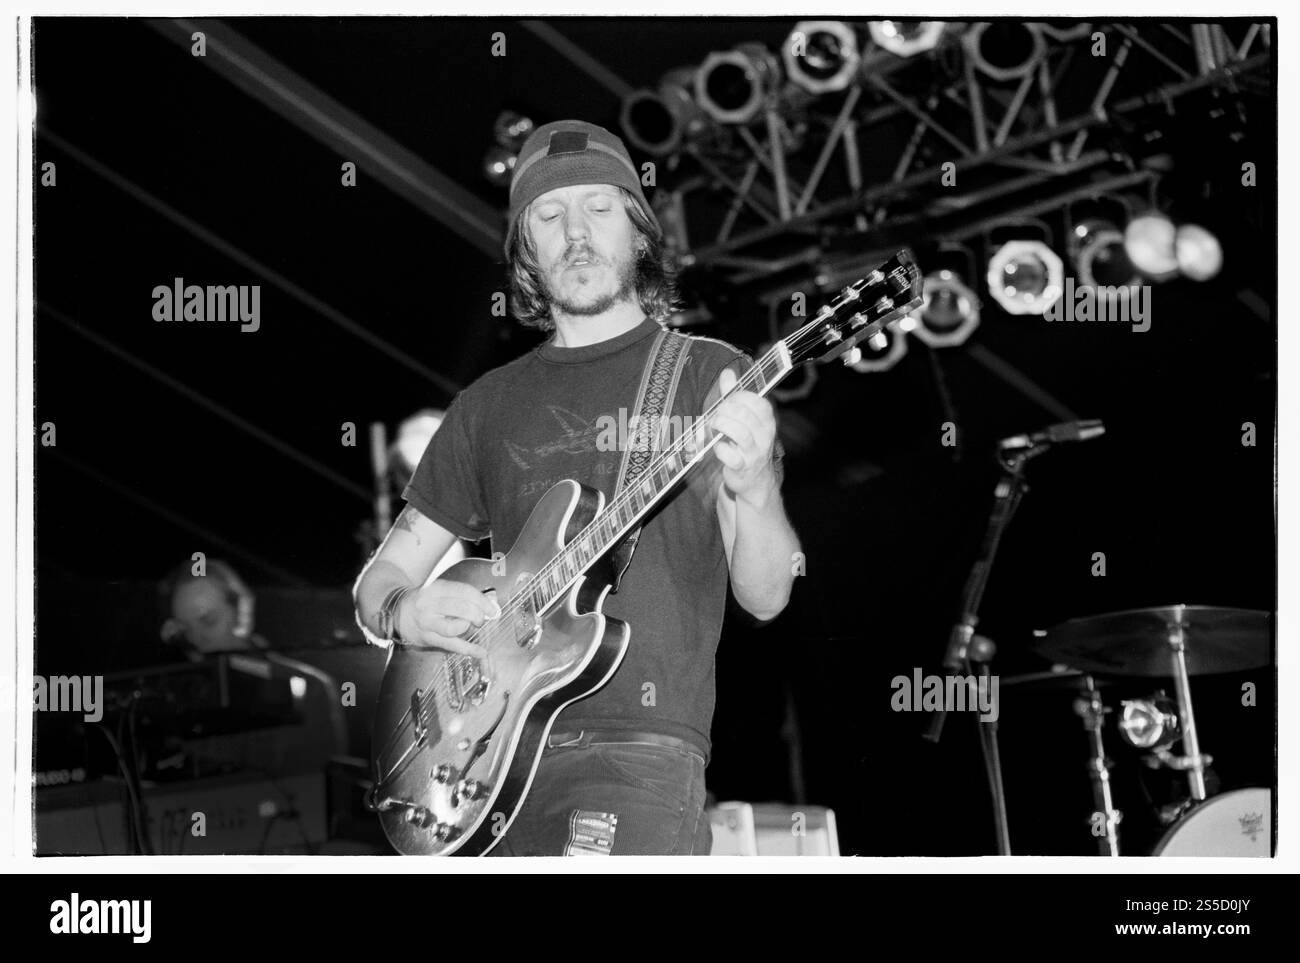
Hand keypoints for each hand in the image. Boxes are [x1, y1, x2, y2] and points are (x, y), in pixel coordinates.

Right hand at [397, 579, 501, 656]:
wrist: (396, 611)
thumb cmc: (424, 601)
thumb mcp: (440, 591)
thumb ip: (464, 595)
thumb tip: (491, 601)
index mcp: (435, 588)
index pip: (464, 591)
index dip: (482, 601)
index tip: (492, 608)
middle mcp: (429, 604)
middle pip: (461, 608)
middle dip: (478, 614)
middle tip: (481, 619)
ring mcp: (426, 622)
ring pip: (454, 628)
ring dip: (468, 628)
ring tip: (471, 627)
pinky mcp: (426, 638)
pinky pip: (450, 645)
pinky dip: (468, 649)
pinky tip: (480, 652)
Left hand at [711, 366, 777, 504]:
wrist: (755, 482)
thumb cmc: (746, 446)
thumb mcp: (744, 419)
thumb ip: (734, 396)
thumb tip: (728, 373)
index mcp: (766, 421)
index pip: (757, 401)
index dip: (738, 398)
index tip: (727, 402)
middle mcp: (764, 436)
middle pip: (745, 415)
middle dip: (725, 411)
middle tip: (717, 415)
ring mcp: (754, 453)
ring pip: (739, 433)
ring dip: (721, 426)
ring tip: (714, 427)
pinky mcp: (742, 468)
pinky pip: (730, 455)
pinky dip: (720, 449)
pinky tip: (717, 446)